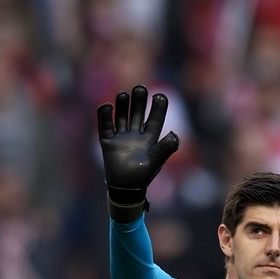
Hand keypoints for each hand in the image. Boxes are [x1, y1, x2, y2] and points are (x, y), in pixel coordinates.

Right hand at [97, 85, 179, 220]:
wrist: (125, 189)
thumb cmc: (143, 176)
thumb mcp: (156, 161)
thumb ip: (166, 148)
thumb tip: (175, 134)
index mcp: (150, 138)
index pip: (155, 118)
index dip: (158, 107)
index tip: (160, 95)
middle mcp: (136, 135)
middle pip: (137, 113)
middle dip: (138, 101)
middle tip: (140, 89)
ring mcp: (121, 137)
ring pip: (122, 116)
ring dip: (122, 105)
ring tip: (124, 95)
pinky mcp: (108, 142)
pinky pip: (105, 126)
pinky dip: (105, 115)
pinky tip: (107, 106)